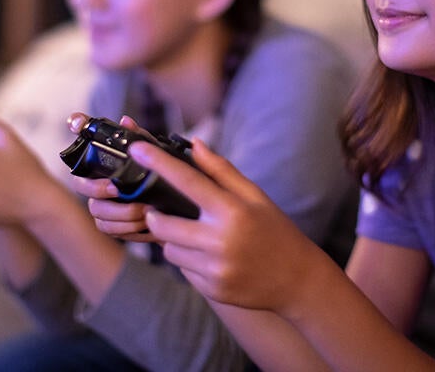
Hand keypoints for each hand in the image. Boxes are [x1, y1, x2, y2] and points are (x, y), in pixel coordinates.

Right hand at [68, 114, 156, 242]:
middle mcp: (98, 185)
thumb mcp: (156, 155)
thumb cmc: (162, 177)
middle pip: (83, 187)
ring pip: (98, 213)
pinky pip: (111, 230)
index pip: (81, 148)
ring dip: (121, 214)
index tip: (78, 127)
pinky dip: (129, 229)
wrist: (180, 211)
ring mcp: (103, 206)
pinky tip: (145, 225)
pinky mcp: (113, 226)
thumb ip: (140, 138)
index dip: (74, 132)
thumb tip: (126, 121)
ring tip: (144, 211)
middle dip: (98, 189)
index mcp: (105, 165)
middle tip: (116, 188)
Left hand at [137, 138, 326, 313]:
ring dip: (174, 240)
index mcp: (233, 211)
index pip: (187, 181)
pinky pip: (183, 270)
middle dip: (156, 215)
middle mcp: (221, 241)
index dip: (158, 163)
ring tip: (197, 236)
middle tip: (162, 211)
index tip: (137, 149)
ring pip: (170, 250)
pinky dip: (189, 261)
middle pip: (163, 224)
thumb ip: (222, 171)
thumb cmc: (275, 230)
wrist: (297, 280)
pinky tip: (211, 258)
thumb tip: (194, 144)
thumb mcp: (255, 196)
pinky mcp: (212, 290)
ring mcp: (215, 270)